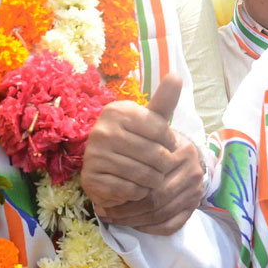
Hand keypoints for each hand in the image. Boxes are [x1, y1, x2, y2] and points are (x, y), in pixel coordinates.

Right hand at [84, 76, 201, 234]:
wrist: (106, 168)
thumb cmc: (135, 140)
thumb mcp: (150, 119)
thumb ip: (164, 100)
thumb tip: (176, 75)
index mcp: (117, 111)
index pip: (160, 129)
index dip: (170, 142)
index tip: (167, 146)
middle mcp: (101, 130)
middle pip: (154, 154)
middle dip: (165, 165)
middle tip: (163, 167)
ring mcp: (93, 155)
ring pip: (143, 174)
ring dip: (154, 180)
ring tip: (153, 178)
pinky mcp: (91, 178)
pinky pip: (129, 189)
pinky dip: (139, 192)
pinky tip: (138, 187)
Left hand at [96, 133, 203, 234]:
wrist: (190, 156)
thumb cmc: (162, 149)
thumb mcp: (153, 142)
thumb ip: (137, 153)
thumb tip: (104, 179)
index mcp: (182, 152)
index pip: (152, 176)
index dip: (124, 189)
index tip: (103, 197)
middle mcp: (193, 173)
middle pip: (156, 198)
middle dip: (127, 210)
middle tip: (105, 212)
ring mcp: (195, 193)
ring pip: (161, 215)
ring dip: (134, 221)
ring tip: (114, 220)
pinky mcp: (193, 208)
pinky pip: (171, 226)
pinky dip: (150, 229)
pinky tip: (134, 225)